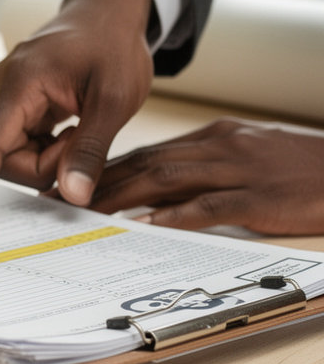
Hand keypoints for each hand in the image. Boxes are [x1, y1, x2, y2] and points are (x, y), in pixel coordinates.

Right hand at [0, 0, 153, 229]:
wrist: (108, 12)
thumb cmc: (113, 45)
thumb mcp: (115, 99)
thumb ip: (90, 150)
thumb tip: (71, 196)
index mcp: (21, 84)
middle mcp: (2, 90)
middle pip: (6, 158)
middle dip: (46, 165)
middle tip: (84, 141)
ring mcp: (5, 96)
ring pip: (15, 154)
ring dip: (50, 156)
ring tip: (81, 128)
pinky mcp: (14, 103)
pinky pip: (21, 143)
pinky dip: (48, 147)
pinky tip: (71, 126)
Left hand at [87, 118, 323, 234]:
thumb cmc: (303, 168)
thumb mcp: (248, 155)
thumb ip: (205, 167)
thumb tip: (157, 193)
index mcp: (214, 137)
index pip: (148, 151)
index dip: (105, 168)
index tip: (72, 183)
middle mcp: (220, 147)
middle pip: (146, 162)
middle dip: (100, 181)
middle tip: (63, 200)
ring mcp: (240, 170)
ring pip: (166, 178)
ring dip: (122, 196)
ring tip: (88, 213)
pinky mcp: (261, 198)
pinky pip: (211, 205)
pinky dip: (175, 214)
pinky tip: (147, 225)